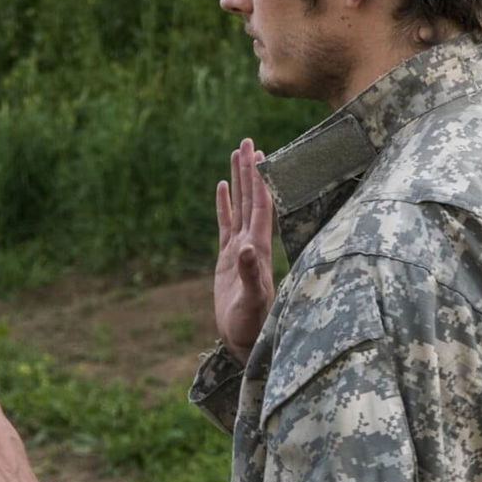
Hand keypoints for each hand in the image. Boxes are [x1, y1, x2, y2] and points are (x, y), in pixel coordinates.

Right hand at [214, 138, 276, 361]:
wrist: (246, 340)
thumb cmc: (252, 324)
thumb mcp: (252, 300)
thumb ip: (250, 274)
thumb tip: (245, 248)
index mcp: (259, 248)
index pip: (260, 206)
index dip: (259, 180)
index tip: (258, 154)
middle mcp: (252, 243)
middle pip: (251, 198)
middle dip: (249, 170)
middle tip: (247, 141)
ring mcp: (240, 249)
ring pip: (239, 205)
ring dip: (238, 180)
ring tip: (236, 153)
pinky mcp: (227, 258)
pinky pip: (225, 223)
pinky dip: (224, 203)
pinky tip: (221, 186)